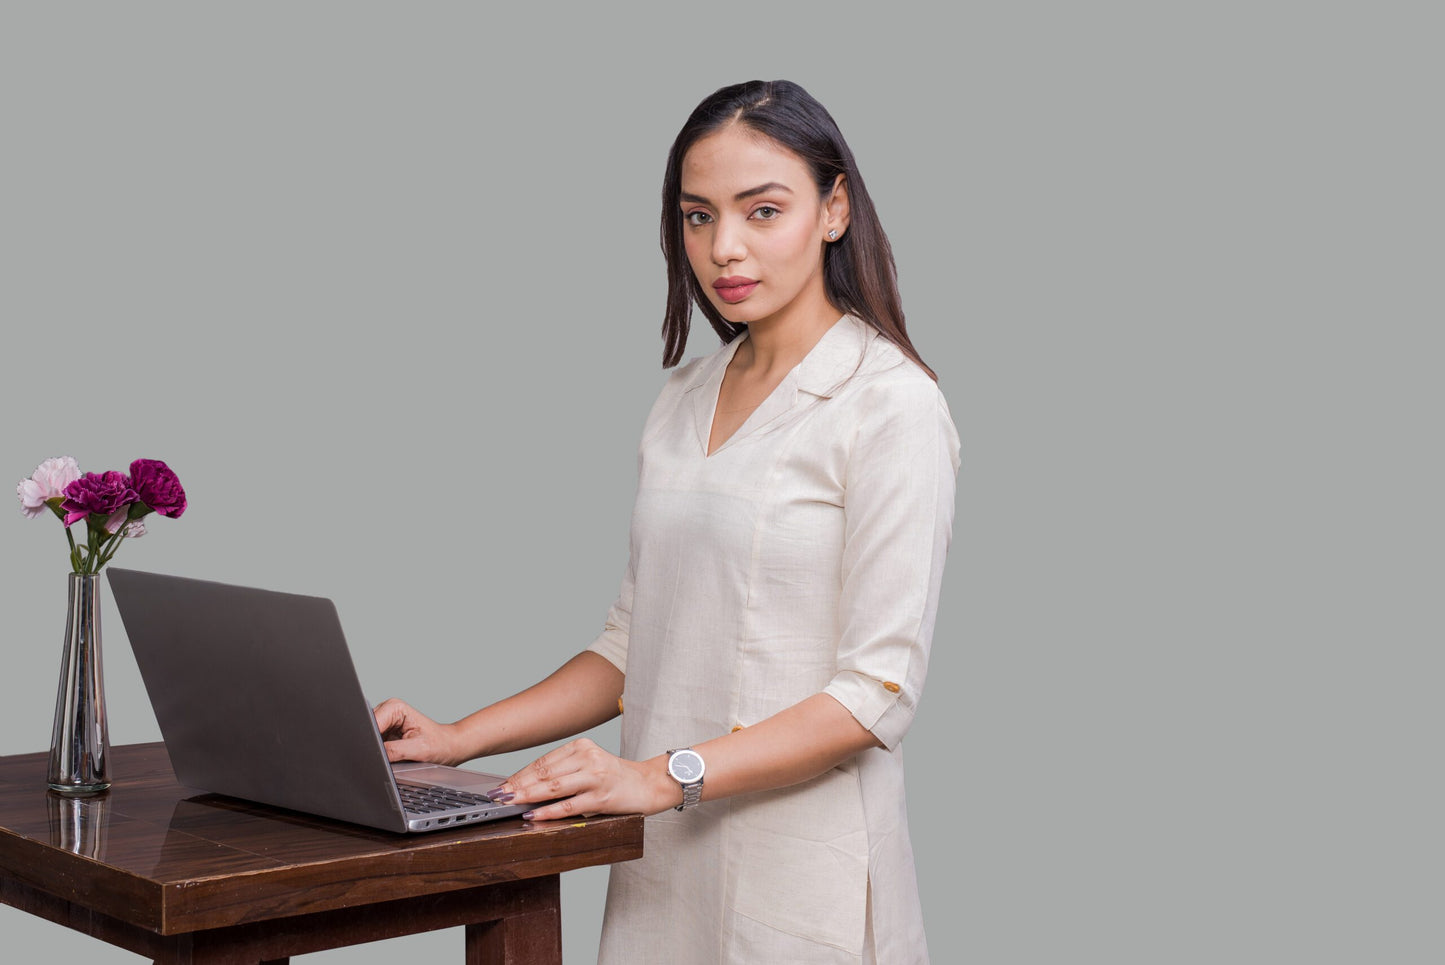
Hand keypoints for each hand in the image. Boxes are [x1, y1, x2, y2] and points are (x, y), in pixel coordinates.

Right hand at [373, 697, 465, 765]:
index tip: (376, 752)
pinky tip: (394, 754)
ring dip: (376, 749)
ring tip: (397, 753)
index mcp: (394, 707)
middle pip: (367, 731)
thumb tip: (374, 755)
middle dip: (373, 745)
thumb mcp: (417, 749)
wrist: (447, 747)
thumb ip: (393, 751)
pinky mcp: (385, 734)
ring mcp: (385, 723)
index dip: (370, 739)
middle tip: (391, 754)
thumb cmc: (438, 744)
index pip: (370, 723)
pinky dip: (380, 752)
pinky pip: (374, 745)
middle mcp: (387, 712)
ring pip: (368, 739)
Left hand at [491, 738, 676, 820]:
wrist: (649, 785)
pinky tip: (533, 815)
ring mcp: (595, 777)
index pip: (543, 762)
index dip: (519, 774)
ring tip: (510, 804)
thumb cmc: (615, 777)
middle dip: (517, 786)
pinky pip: (569, 806)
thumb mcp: (589, 765)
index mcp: (581, 747)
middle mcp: (588, 758)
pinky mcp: (602, 797)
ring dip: (527, 797)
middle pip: (544, 773)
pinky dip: (548, 812)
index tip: (502, 785)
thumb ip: (563, 772)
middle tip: (497, 796)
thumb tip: (527, 786)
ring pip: (553, 788)